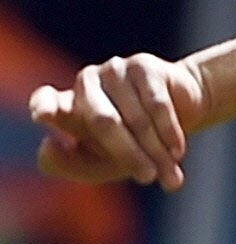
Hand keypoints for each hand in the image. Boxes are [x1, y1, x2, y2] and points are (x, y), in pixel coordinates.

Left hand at [29, 56, 208, 187]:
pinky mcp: (142, 66)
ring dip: (157, 151)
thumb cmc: (134, 142)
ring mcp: (113, 70)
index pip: (45, 101)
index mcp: (68, 106)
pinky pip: (158, 106)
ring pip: (136, 118)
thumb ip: (70, 164)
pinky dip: (169, 133)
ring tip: (171, 177)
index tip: (43, 116)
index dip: (44, 106)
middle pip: (104, 122)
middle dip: (129, 154)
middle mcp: (85, 83)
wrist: (183, 109)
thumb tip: (47, 147)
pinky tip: (177, 151)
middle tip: (148, 178)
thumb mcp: (102, 163)